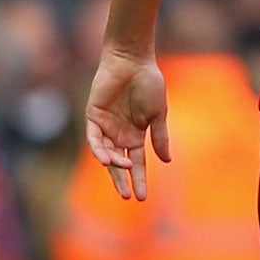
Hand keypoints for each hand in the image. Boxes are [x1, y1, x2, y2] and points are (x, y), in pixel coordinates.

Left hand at [85, 47, 169, 200]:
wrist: (133, 62)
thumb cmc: (149, 84)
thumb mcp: (157, 114)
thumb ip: (160, 137)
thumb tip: (166, 161)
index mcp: (136, 134)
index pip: (136, 162)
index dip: (139, 179)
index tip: (143, 197)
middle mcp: (119, 134)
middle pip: (118, 164)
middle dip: (122, 181)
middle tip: (127, 197)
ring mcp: (105, 126)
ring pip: (106, 153)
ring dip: (113, 163)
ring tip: (121, 168)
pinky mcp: (93, 116)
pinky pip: (94, 138)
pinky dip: (99, 149)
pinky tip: (107, 159)